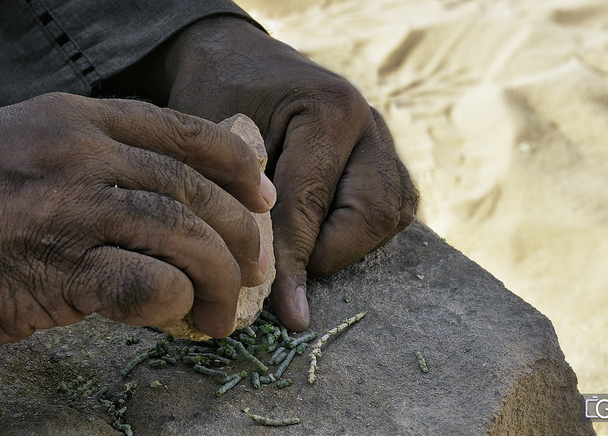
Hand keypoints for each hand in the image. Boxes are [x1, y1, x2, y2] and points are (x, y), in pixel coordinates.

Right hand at [0, 93, 273, 350]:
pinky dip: (175, 303)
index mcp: (70, 118)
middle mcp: (75, 152)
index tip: (260, 195)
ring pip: (181, 233)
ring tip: (226, 311)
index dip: (234, 165)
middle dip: (240, 234)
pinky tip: (177, 317)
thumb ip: (83, 165)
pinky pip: (144, 283)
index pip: (179, 129)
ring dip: (220, 279)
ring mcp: (64, 208)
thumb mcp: (16, 149)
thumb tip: (155, 206)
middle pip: (192, 187)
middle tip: (254, 270)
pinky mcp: (50, 270)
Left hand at [155, 17, 418, 329]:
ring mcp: (382, 136)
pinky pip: (392, 208)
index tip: (288, 312)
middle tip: (286, 267)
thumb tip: (259, 289)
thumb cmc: (217, 98)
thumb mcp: (215, 145)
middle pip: (374, 213)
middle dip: (330, 253)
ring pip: (391, 213)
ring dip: (348, 245)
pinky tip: (319, 236)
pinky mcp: (385, 155)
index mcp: (327, 109)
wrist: (235, 60)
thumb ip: (240, 204)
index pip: (311, 204)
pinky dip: (359, 233)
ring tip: (301, 250)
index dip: (294, 261)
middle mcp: (367, 120)